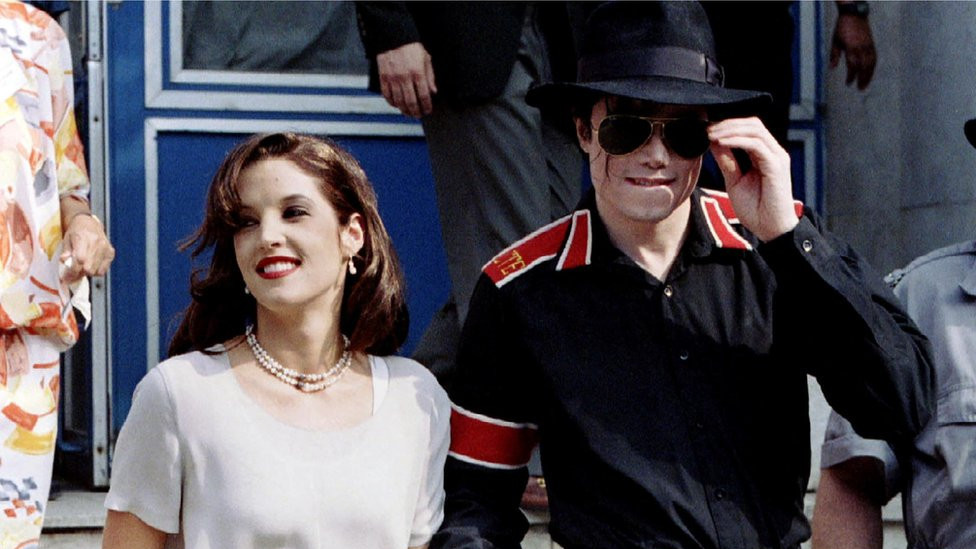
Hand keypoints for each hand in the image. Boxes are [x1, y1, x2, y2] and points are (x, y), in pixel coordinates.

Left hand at [60, 213, 114, 283]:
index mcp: (84, 239)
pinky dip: (96, 271)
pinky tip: (91, 266)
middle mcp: (97, 244)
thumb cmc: (76, 231)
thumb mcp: (66, 240)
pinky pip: (104, 270)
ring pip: (97, 271)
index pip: (79, 261)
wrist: (88, 223)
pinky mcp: (111, 252)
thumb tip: (64, 262)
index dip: (72, 272)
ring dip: (87, 273)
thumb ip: (66, 252)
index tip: (66, 278)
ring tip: (82, 268)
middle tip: (73, 274)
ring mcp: (105, 248)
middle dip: (79, 274)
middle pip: (89, 268)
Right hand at [376, 42, 436, 117]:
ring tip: (408, 112)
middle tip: (418, 115)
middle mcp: (405, 77)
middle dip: (416, 112)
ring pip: (399, 102)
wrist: (393, 36)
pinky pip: (387, 96)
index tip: (428, 110)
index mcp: (418, 72)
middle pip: (411, 102)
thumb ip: (430, 76)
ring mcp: (393, 78)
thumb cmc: (410, 46)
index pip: (424, 96)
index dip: (427, 106)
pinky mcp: (383, 77)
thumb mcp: (426, 59)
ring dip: (404, 110)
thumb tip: (433, 92)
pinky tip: (397, 104)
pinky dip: (392, 103)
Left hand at [708, 117, 797, 241]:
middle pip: (753, 124)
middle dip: (728, 123)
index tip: (707, 130)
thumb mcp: (735, 181)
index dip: (728, 125)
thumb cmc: (756, 209)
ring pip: (755, 129)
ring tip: (712, 135)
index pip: (749, 128)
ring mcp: (777, 157)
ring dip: (730, 129)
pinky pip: (756, 145)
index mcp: (765, 154)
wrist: (771, 229)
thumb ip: (727, 161)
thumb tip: (714, 142)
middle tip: (707, 129)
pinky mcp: (776, 165)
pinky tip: (721, 143)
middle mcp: (774, 152)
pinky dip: (737, 140)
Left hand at [830, 14, 876, 89]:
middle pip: (864, 66)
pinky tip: (870, 73)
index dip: (851, 76)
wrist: (854, 14)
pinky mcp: (872, 44)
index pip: (853, 65)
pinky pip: (874, 57)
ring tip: (865, 84)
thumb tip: (832, 68)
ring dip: (869, 75)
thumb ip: (834, 55)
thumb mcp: (835, 41)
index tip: (848, 83)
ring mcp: (869, 45)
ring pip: (871, 63)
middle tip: (860, 89)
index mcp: (852, 47)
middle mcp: (862, 47)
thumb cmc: (842, 28)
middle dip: (863, 79)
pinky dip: (873, 67)